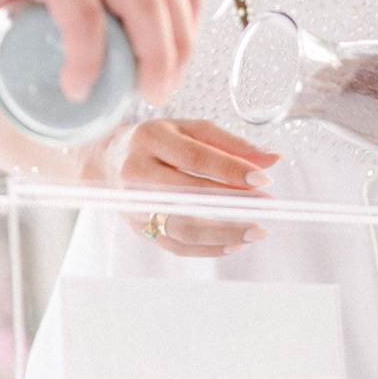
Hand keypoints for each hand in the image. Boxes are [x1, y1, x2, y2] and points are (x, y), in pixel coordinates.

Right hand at [0, 0, 201, 104]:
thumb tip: (61, 39)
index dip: (189, 5)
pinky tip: (79, 85)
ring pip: (142, 0)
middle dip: (178, 43)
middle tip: (164, 86)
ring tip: (144, 93)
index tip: (184, 46)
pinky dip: (89, 59)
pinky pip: (84, 17)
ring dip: (154, 54)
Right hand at [85, 118, 276, 255]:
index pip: (195, 157)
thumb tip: (272, 160)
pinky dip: (210, 248)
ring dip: (224, 232)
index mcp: (151, 138)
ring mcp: (136, 204)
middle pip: (188, 194)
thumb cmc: (156, 142)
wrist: (105, 162)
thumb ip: (230, 144)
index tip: (264, 179)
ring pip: (182, 226)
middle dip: (232, 203)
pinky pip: (178, 245)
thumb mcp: (188, 130)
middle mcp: (138, 171)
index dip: (230, 169)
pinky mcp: (140, 229)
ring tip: (257, 231)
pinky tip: (235, 243)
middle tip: (267, 207)